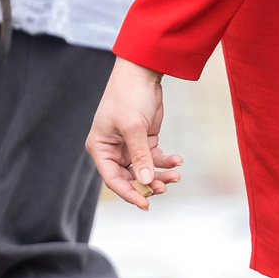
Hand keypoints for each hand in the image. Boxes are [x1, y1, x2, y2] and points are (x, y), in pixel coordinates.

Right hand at [85, 60, 184, 209]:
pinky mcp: (145, 140)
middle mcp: (113, 150)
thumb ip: (140, 155)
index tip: (146, 204)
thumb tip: (146, 181)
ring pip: (145, 169)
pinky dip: (166, 161)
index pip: (113, 179)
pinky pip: (155, 158)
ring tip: (176, 175)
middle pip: (130, 177)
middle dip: (148, 183)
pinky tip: (178, 160)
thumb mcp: (134, 127)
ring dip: (160, 174)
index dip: (129, 193)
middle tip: (166, 186)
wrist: (142, 73)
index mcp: (101, 148)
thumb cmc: (129, 97)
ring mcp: (130, 146)